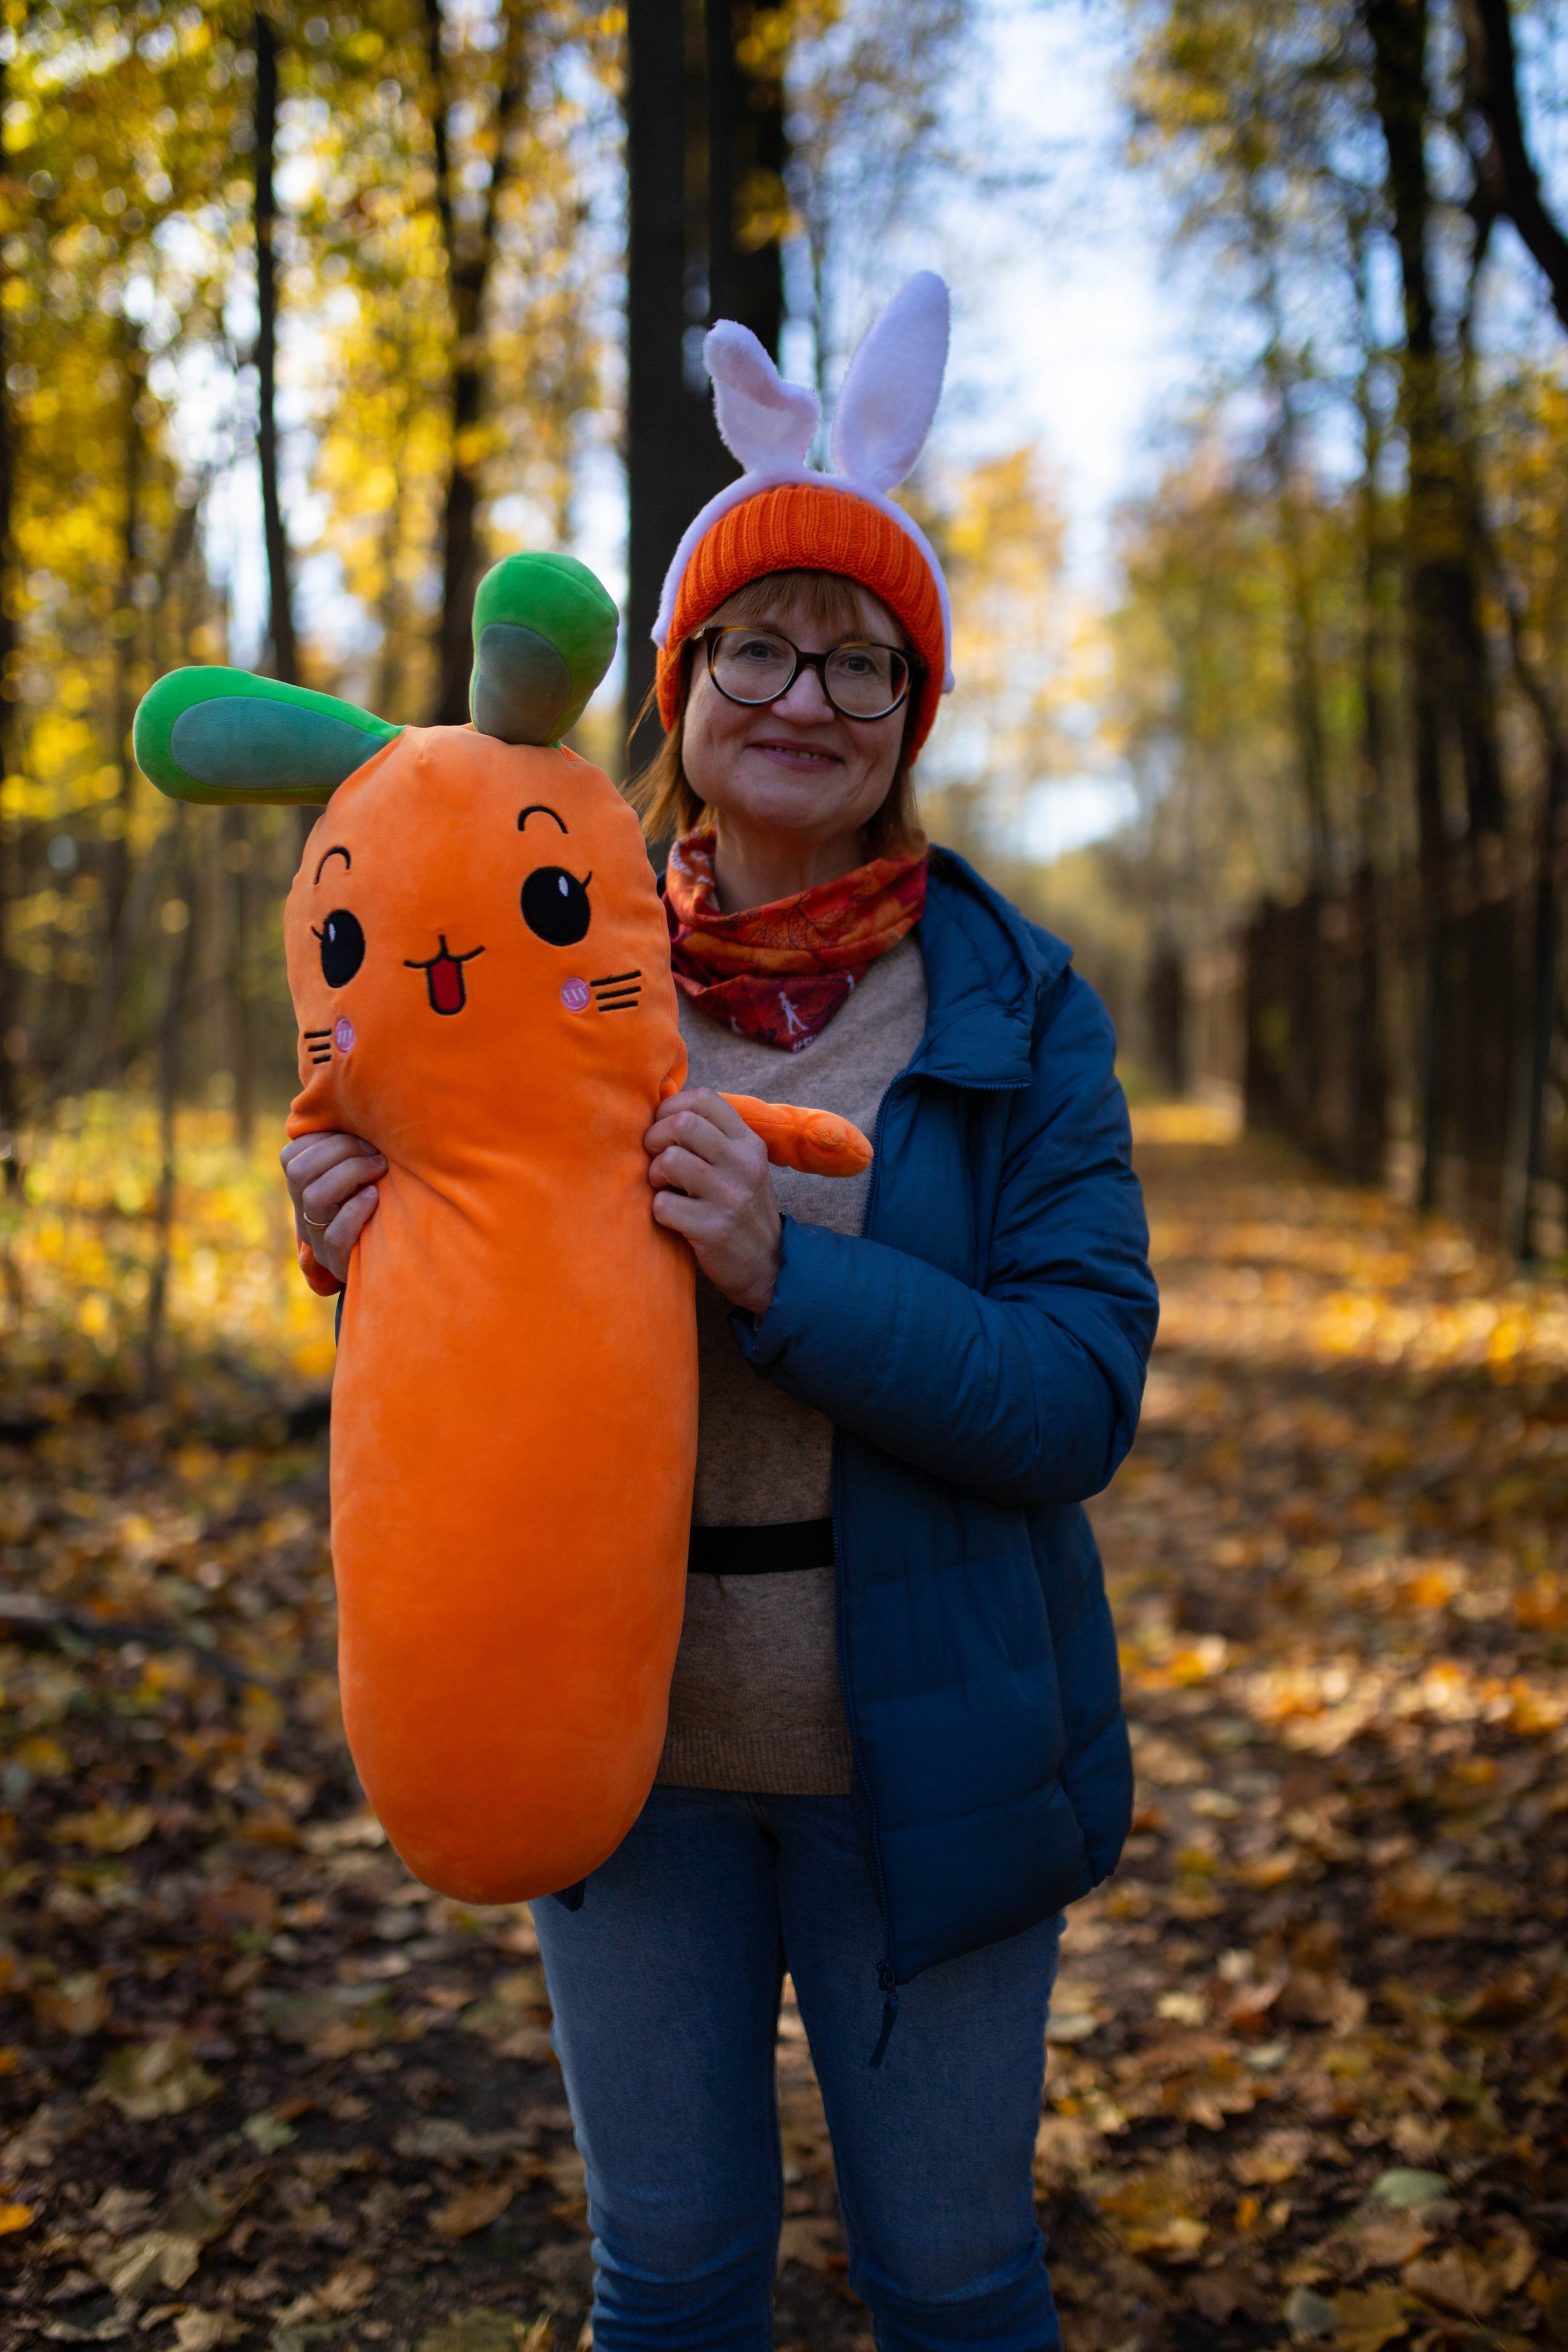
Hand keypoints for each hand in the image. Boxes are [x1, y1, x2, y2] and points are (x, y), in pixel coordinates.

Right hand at [280, 1130, 385, 1284]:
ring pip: (314, 1198)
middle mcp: (303, 1212)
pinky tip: (374, 1198)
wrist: (386, 1262)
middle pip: (300, 1172)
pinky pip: (334, 1235)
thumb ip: (350, 1150)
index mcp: (303, 1188)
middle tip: (375, 1153)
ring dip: (350, 1174)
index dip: (324, 1139)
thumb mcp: (361, 1174)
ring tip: (379, 1169)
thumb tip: (356, 1109)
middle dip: (340, 1151)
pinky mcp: (337, 1261)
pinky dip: (355, 1211)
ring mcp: (317, 1239)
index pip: (291, 1155)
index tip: (361, 1137)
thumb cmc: (378, 1205)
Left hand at [644, 1088, 781, 1315]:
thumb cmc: (741, 1208)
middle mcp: (743, 1164)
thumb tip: (663, 1106)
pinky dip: (658, 1210)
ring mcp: (730, 1196)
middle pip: (683, 1124)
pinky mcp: (712, 1228)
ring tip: (663, 1187)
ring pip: (670, 1160)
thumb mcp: (741, 1165)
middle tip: (655, 1157)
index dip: (671, 1106)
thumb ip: (713, 1137)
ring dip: (654, 1174)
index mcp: (748, 1143)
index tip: (662, 1126)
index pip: (704, 1098)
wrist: (767, 1265)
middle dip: (655, 1137)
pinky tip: (671, 1216)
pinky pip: (662, 1205)